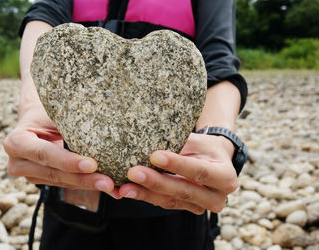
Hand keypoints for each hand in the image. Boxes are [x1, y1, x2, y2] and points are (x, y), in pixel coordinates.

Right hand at [3, 104, 119, 197]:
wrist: (37, 118)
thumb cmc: (47, 110)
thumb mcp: (54, 112)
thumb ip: (69, 124)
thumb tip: (100, 134)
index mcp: (16, 142)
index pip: (44, 154)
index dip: (68, 162)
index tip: (92, 164)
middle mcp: (18, 163)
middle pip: (54, 174)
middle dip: (83, 179)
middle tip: (108, 183)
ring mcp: (30, 175)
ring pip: (63, 182)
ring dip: (89, 185)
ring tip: (113, 187)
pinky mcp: (43, 181)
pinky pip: (67, 184)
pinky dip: (88, 185)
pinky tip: (109, 189)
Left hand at [118, 133, 237, 213]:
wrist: (212, 161)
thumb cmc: (204, 147)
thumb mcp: (198, 141)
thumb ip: (179, 144)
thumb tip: (149, 143)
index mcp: (225, 177)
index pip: (199, 171)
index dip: (177, 164)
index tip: (155, 155)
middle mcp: (216, 197)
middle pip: (183, 190)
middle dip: (156, 182)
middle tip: (134, 173)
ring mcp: (200, 206)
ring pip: (170, 201)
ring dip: (145, 194)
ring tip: (124, 188)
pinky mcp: (184, 208)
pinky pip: (163, 203)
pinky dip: (144, 196)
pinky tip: (126, 191)